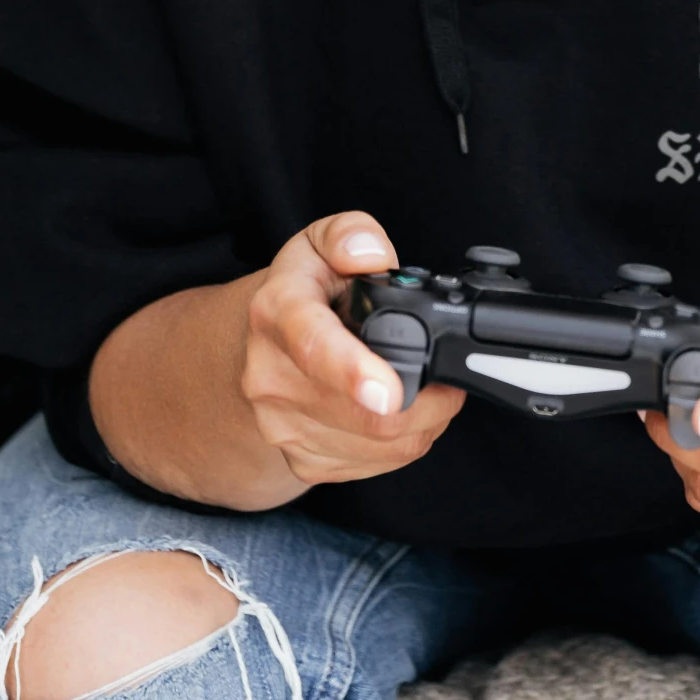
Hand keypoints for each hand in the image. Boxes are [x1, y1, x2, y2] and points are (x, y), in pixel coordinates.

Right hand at [241, 211, 464, 486]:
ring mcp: (283, 427)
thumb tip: (374, 257)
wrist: (251, 350)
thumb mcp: (319, 242)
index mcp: (277, 313)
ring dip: (424, 421)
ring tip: (427, 386)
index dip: (353, 372)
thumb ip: (349, 234)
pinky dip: (406, 442)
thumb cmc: (302, 292)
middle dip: (427, 398)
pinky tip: (403, 411)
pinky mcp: (301, 461)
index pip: (313, 346)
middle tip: (447, 373)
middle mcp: (270, 377)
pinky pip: (376, 464)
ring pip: (381, 444)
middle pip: (366, 413)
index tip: (388, 393)